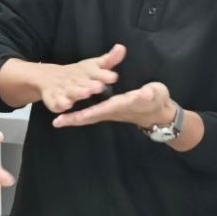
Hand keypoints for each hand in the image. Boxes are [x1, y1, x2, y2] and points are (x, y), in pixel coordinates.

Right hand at [35, 43, 126, 114]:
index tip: (113, 77)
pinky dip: (60, 104)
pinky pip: (57, 102)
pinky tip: (66, 105)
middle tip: (99, 86)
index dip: (105, 75)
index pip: (97, 73)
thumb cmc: (79, 74)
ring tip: (85, 93)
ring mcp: (64, 89)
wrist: (49, 77)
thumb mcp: (94, 66)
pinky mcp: (54, 99)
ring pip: (71, 91)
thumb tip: (122, 47)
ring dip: (77, 92)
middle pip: (84, 83)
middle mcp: (76, 80)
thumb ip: (109, 60)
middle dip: (91, 85)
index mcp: (88, 72)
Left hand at [51, 79, 175, 130]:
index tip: (77, 115)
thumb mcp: (155, 94)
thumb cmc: (156, 100)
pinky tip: (67, 114)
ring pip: (89, 116)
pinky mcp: (109, 109)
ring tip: (57, 120)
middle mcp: (112, 110)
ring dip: (74, 118)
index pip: (102, 109)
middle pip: (90, 116)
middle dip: (75, 119)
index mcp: (121, 105)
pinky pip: (91, 112)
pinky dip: (79, 114)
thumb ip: (149, 94)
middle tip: (58, 122)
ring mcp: (110, 111)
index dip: (89, 111)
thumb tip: (145, 93)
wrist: (159, 111)